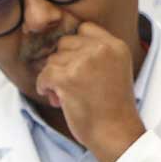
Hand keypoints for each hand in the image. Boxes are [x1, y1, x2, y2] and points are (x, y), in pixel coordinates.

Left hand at [31, 22, 144, 161]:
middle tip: (70, 84)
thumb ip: (97, 54)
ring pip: (52, 60)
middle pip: (65, 43)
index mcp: (115, 45)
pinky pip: (44, 75)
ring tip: (66, 96)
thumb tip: (64, 48)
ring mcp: (83, 62)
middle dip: (63, 62)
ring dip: (54, 77)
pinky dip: (44, 87)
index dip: (75, 46)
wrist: (116, 133)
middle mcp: (101, 49)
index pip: (84, 28)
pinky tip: (55, 98)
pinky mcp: (67, 78)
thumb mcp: (116, 70)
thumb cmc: (114, 108)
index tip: (75, 64)